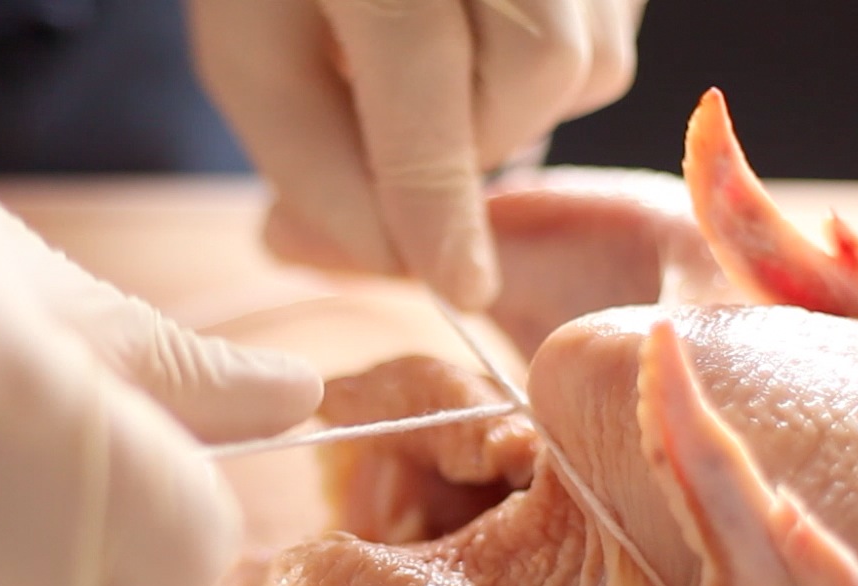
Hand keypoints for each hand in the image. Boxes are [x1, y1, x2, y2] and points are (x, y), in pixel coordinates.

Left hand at [187, 0, 646, 309]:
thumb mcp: (251, 48)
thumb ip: (309, 163)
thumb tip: (395, 262)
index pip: (426, 87)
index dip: (441, 207)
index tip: (459, 287)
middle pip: (539, 71)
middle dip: (475, 140)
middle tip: (405, 136)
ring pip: (590, 55)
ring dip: (513, 102)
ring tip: (437, 67)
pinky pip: (607, 25)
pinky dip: (547, 54)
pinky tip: (479, 27)